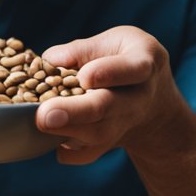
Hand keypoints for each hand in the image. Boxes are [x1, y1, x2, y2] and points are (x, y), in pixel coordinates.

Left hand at [37, 26, 186, 164]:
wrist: (153, 101)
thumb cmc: (122, 59)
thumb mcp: (113, 43)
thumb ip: (82, 49)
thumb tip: (49, 60)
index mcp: (144, 62)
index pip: (130, 69)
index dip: (106, 74)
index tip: (84, 77)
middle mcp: (139, 97)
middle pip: (108, 107)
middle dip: (76, 112)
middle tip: (45, 115)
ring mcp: (126, 123)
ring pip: (100, 133)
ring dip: (68, 131)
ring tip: (41, 124)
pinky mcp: (111, 142)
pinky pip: (92, 153)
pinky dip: (72, 152)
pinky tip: (54, 145)